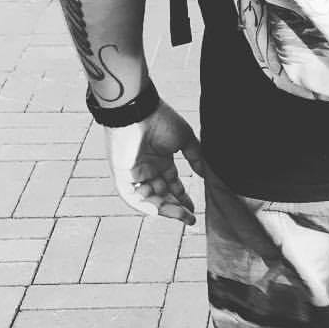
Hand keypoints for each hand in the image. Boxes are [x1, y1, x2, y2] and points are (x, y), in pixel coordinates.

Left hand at [103, 98, 205, 225]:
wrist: (137, 109)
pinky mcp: (122, 176)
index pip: (172, 185)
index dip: (182, 198)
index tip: (194, 209)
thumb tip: (206, 174)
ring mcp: (134, 173)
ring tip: (183, 215)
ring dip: (166, 210)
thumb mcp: (185, 140)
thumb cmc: (159, 118)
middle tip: (191, 218)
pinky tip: (165, 211)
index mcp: (159, 160)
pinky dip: (148, 207)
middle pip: (162, 195)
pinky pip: (133, 198)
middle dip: (176, 208)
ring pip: (150, 199)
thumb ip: (196, 158)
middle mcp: (147, 168)